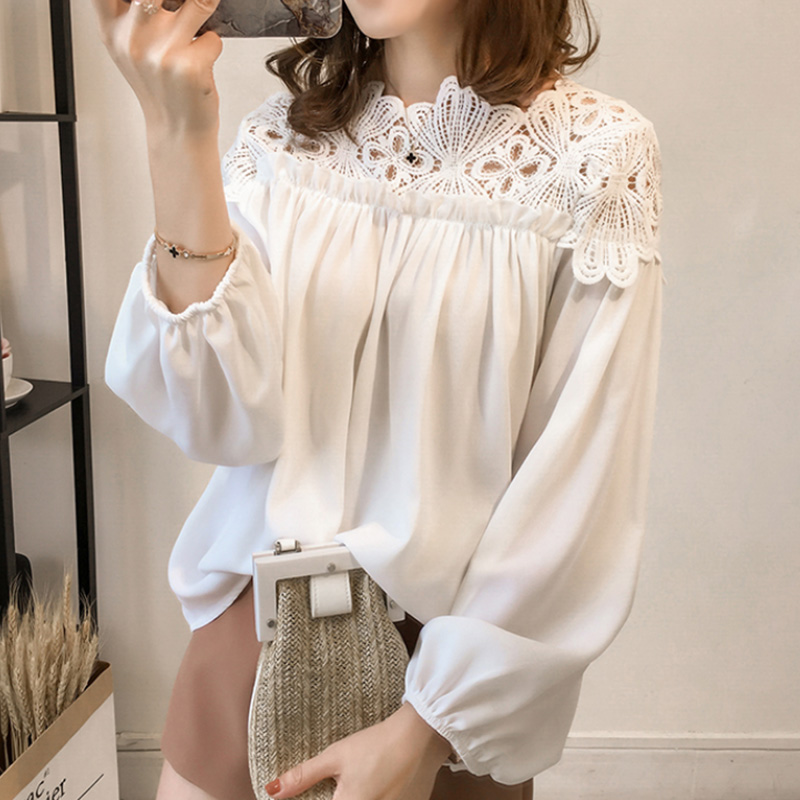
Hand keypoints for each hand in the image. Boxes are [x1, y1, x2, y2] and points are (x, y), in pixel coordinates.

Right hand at [88, 0, 223, 137]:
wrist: (177, 131)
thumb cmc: (159, 90)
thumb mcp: (129, 50)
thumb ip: (129, 13)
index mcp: (113, 30)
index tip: (149, 1)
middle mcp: (133, 39)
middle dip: (180, 1)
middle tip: (183, 7)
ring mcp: (162, 53)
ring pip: (197, 4)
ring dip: (203, 12)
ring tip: (195, 32)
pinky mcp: (190, 66)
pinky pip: (212, 37)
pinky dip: (212, 45)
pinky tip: (201, 60)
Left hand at [265, 702, 453, 799]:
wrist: (421, 737)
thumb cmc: (378, 744)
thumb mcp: (336, 757)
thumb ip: (303, 777)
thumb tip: (271, 790)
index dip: (314, 797)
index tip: (327, 787)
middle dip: (339, 794)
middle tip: (344, 780)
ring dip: (357, 794)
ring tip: (366, 776)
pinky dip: (379, 795)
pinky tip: (379, 782)